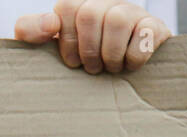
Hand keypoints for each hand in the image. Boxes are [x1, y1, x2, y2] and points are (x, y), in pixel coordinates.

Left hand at [15, 1, 172, 73]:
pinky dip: (135, 57)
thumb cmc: (78, 64)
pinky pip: (146, 33)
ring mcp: (132, 12)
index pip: (67, 6)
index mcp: (79, 6)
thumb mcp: (47, 49)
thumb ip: (31, 31)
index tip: (72, 62)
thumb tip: (49, 23)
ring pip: (117, 20)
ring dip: (111, 54)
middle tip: (92, 68)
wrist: (120, 80)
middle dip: (88, 50)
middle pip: (89, 14)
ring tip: (111, 68)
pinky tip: (131, 65)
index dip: (67, 39)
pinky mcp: (155, 27)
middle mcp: (106, 4)